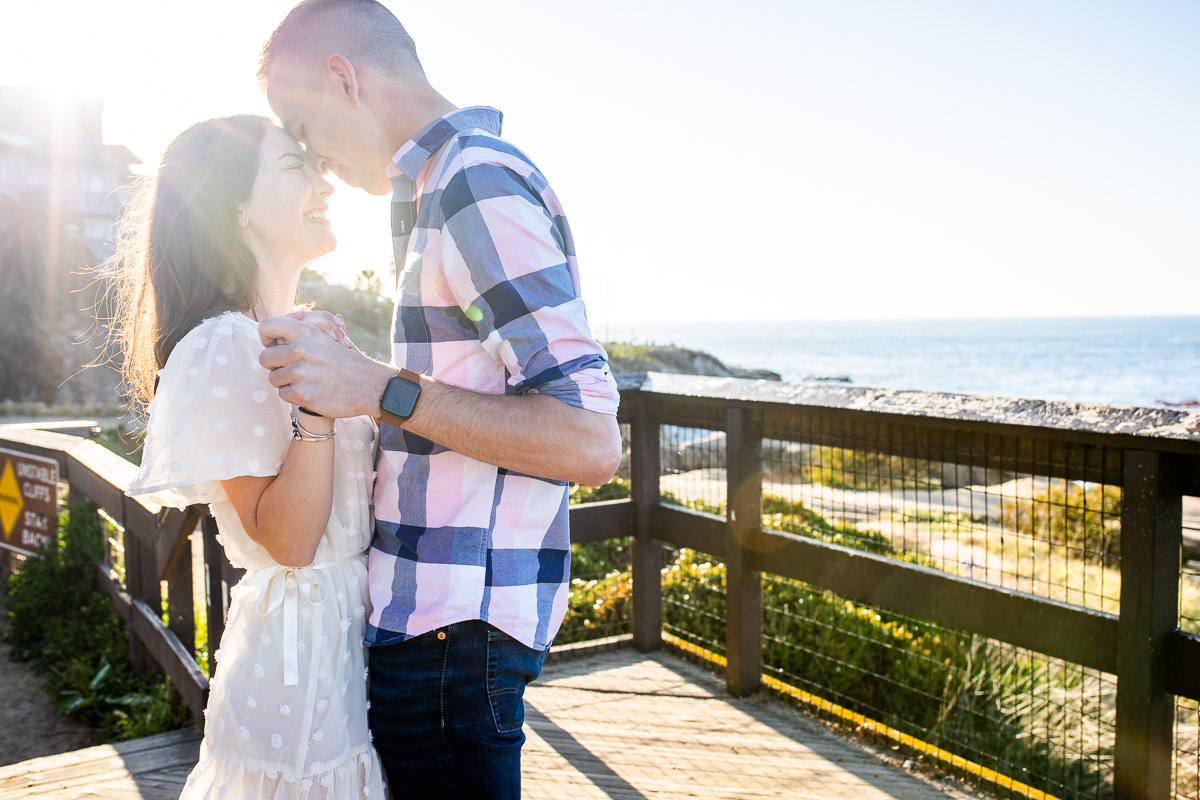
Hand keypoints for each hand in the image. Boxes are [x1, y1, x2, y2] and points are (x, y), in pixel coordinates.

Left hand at [258, 315, 392, 418]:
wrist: (370, 385)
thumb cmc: (347, 360)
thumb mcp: (330, 335)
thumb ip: (306, 327)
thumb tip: (294, 315)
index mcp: (305, 330)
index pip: (265, 326)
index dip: (267, 338)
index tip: (276, 345)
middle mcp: (300, 349)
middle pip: (265, 358)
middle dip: (276, 365)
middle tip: (293, 368)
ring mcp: (301, 373)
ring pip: (273, 378)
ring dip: (286, 381)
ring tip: (307, 380)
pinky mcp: (303, 394)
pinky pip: (283, 394)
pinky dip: (294, 395)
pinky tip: (311, 391)